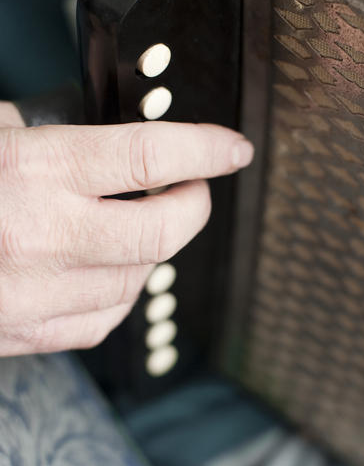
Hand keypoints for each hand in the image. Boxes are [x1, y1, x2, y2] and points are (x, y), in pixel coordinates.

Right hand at [0, 103, 252, 355]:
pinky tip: (111, 268)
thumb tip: (118, 137)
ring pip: (139, 278)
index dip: (207, 150)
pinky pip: (105, 318)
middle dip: (195, 205)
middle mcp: (42, 234)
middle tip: (192, 189)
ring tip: (137, 225)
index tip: (232, 150)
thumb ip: (61, 133)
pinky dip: (122, 290)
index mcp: (35, 170)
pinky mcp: (29, 332)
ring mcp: (36, 293)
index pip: (150, 156)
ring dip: (155, 248)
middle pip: (162, 230)